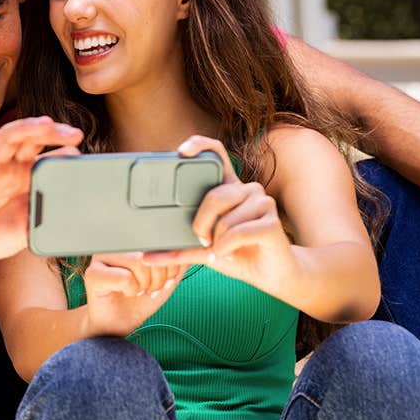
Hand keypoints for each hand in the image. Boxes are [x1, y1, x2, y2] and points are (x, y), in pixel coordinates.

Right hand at [0, 116, 81, 259]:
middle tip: (74, 134)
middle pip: (33, 140)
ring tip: (46, 124)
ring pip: (8, 139)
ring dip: (26, 129)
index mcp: (27, 177)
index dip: (64, 149)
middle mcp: (11, 167)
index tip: (81, 148)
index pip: (49, 156)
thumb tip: (64, 217)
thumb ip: (43, 223)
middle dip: (53, 133)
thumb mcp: (26, 231)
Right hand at [84, 252, 185, 336]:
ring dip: (145, 284)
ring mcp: (102, 257)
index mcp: (132, 242)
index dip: (169, 265)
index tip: (163, 280)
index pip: (159, 243)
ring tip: (139, 291)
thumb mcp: (165, 280)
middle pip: (150, 252)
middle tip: (149, 288)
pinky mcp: (92, 273)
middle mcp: (116, 245)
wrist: (118, 325)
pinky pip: (125, 278)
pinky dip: (131, 291)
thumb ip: (176, 263)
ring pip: (139, 262)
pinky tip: (125, 293)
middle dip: (158, 277)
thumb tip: (187, 248)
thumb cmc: (139, 301)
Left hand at [142, 136, 295, 287]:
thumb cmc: (237, 256)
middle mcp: (247, 189)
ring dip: (218, 242)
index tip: (182, 151)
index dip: (200, 145)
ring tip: (225, 249)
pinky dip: (227, 249)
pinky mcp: (272, 221)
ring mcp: (262, 202)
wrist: (270, 275)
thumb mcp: (203, 251)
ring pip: (225, 219)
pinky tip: (231, 253)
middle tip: (203, 240)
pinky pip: (237, 233)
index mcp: (230, 188)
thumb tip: (147, 255)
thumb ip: (179, 249)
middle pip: (214, 196)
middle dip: (201, 224)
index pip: (217, 153)